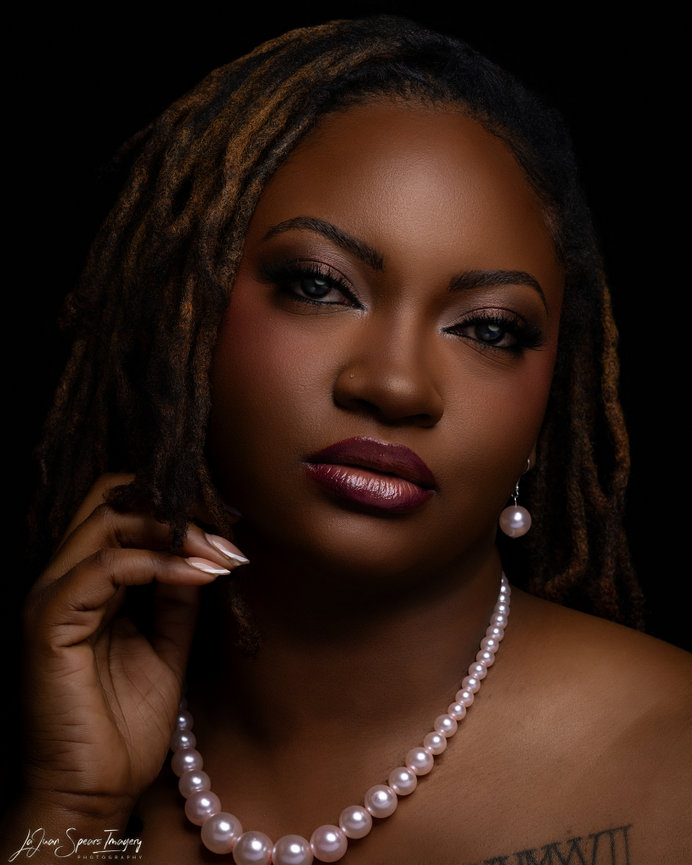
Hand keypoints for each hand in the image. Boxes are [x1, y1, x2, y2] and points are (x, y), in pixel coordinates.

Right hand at [19, 473, 246, 820]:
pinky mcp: (49, 621)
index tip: (229, 524)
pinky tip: (200, 574)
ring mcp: (52, 597)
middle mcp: (64, 579)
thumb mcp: (167, 643)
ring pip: (107, 520)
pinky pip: (105, 567)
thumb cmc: (126, 723)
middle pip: (111, 499)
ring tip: (222, 553)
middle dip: (178, 509)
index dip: (176, 507)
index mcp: (88, 582)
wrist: (96, 791)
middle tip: (228, 534)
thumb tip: (205, 551)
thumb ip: (178, 596)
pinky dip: (159, 563)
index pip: (121, 509)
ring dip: (175, 530)